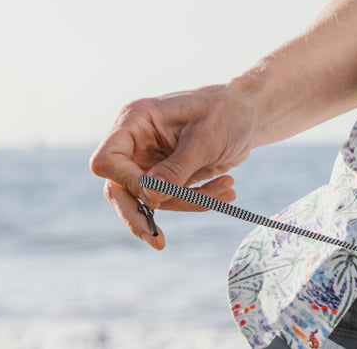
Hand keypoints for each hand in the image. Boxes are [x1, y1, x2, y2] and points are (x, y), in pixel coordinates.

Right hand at [88, 85, 258, 249]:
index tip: (155, 193)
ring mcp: (147, 160)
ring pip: (148, 199)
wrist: (249, 113)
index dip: (126, 182)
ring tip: (227, 191)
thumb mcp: (205, 140)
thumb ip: (176, 169)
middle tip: (159, 243)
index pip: (107, 160)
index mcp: (135, 120)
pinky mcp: (164, 175)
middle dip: (140, 216)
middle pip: (118, 188)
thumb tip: (149, 199)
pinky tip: (225, 192)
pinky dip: (196, 200)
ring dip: (187, 202)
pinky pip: (169, 199)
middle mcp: (134, 141)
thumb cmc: (227, 113)